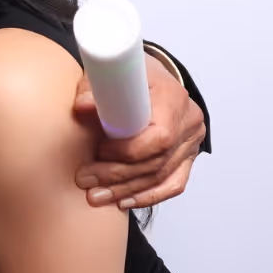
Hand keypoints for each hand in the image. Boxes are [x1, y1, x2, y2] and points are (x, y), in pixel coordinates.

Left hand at [73, 55, 205, 208]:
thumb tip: (81, 107)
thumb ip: (96, 87)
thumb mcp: (113, 71)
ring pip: (162, 176)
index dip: (128, 151)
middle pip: (157, 160)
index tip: (98, 152)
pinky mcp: (188, 156)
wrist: (152, 76)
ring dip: (127, 190)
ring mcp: (191, 141)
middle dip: (118, 175)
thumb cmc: (132, 73)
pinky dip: (148, 195)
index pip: (159, 136)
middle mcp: (188, 122)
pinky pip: (173, 183)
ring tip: (96, 195)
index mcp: (173, 98)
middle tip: (86, 179)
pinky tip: (124, 201)